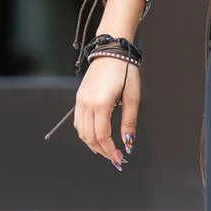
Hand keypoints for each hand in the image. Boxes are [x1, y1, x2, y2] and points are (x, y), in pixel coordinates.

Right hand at [73, 51, 140, 168]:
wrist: (111, 52)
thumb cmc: (126, 72)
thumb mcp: (132, 97)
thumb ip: (129, 122)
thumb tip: (129, 143)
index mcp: (101, 103)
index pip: (102, 136)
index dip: (110, 150)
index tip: (120, 158)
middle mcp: (86, 103)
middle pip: (89, 137)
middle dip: (102, 151)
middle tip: (115, 158)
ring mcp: (80, 101)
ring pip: (81, 132)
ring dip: (93, 144)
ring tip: (106, 150)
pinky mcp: (79, 98)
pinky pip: (78, 122)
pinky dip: (86, 133)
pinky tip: (97, 136)